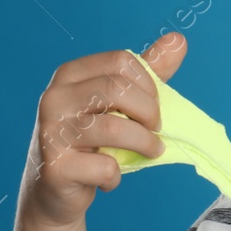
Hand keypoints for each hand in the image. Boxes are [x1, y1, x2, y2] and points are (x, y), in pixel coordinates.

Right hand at [20, 32, 186, 226]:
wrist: (53, 191)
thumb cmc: (91, 141)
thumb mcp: (119, 102)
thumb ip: (148, 72)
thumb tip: (179, 40)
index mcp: (70, 75)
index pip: (121, 61)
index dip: (148, 84)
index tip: (154, 105)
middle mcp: (55, 97)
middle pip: (118, 89)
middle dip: (150, 112)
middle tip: (156, 130)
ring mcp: (52, 132)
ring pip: (114, 128)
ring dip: (144, 143)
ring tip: (150, 152)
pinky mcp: (56, 167)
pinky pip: (104, 167)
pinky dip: (116, 176)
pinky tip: (108, 177)